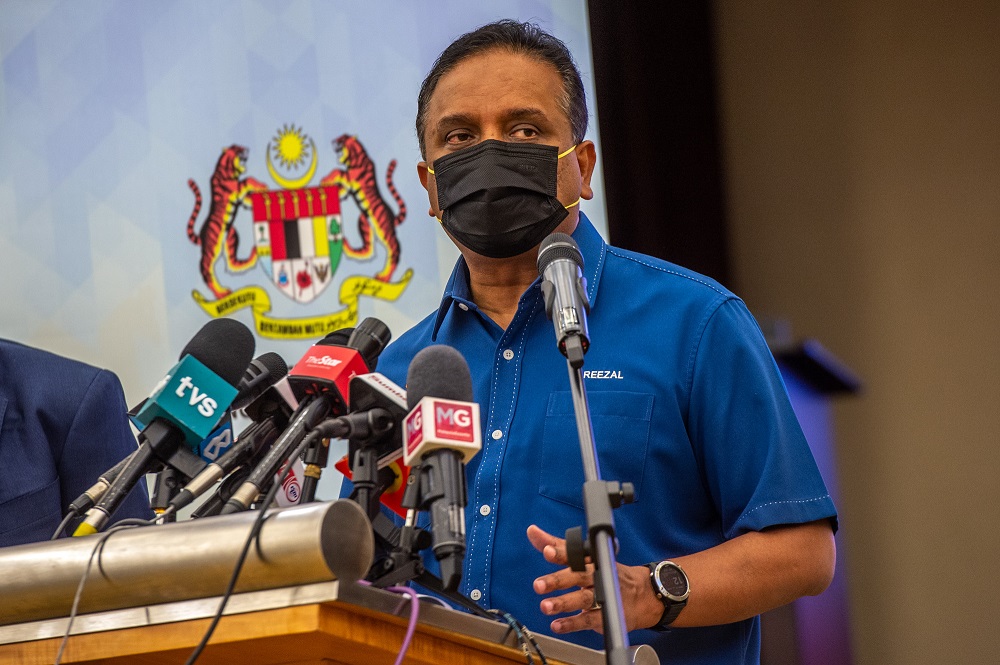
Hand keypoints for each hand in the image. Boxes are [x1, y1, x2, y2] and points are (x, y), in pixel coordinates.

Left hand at [527, 525, 663, 634]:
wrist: (644, 594)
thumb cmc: (608, 572)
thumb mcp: (586, 557)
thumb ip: (558, 547)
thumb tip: (533, 532)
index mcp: (592, 559)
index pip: (575, 554)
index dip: (561, 552)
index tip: (547, 550)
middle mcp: (597, 575)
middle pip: (577, 576)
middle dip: (557, 580)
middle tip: (539, 585)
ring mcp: (603, 596)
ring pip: (582, 599)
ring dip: (563, 603)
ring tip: (545, 606)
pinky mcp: (606, 615)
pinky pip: (588, 620)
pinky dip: (572, 623)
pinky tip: (557, 625)